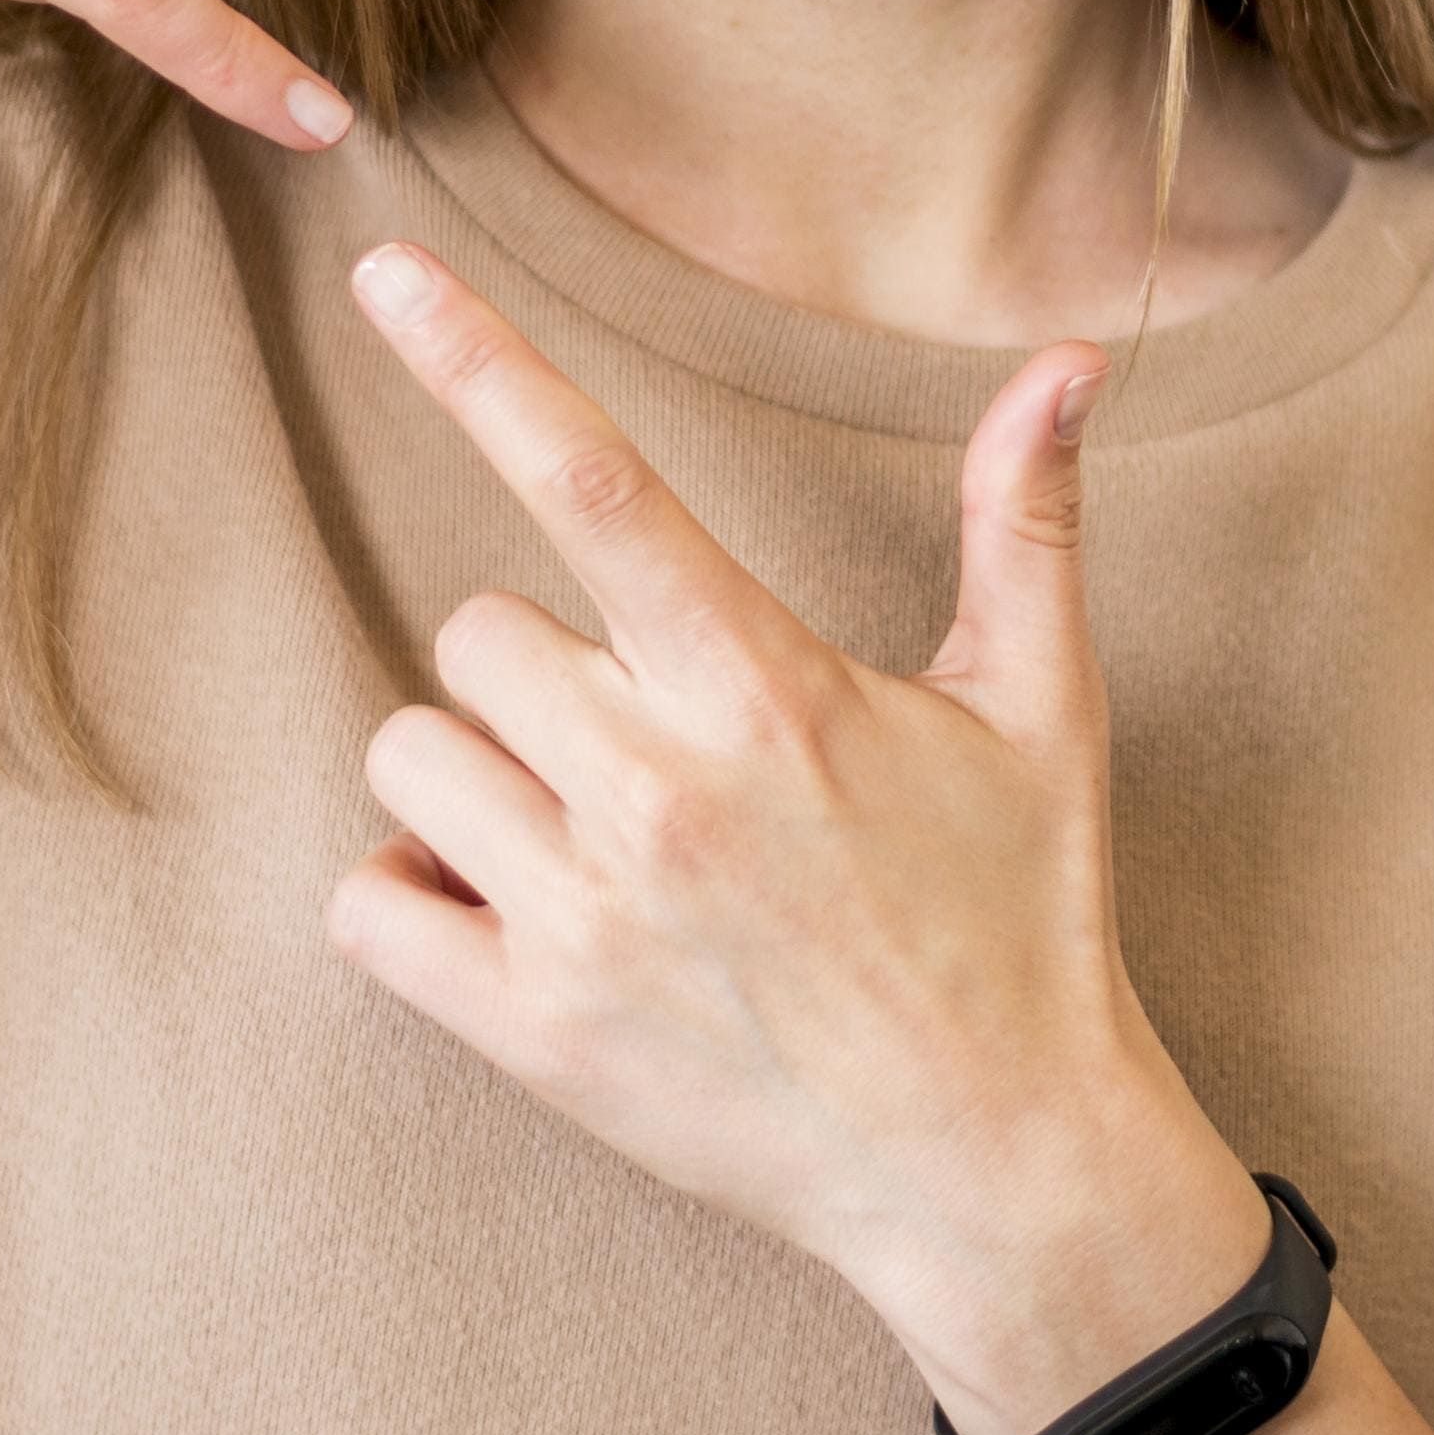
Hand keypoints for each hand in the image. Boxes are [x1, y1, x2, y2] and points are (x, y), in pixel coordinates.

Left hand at [322, 244, 1270, 1434]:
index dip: (478, 361)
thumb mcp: (1040, 709)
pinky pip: (368, 903)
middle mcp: (661, 788)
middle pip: (476, 631)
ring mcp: (586, 916)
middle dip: (547, 673)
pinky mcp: (531, 1030)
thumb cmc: (1022, 919)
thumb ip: (1022, 521)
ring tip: (595, 838)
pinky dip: (414, 897)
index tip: (382, 270)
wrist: (997, 1164)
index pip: (593, 483)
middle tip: (658, 752)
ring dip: (477, 778)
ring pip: (411, 754)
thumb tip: (1066, 361)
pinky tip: (515, 909)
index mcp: (769, 688)